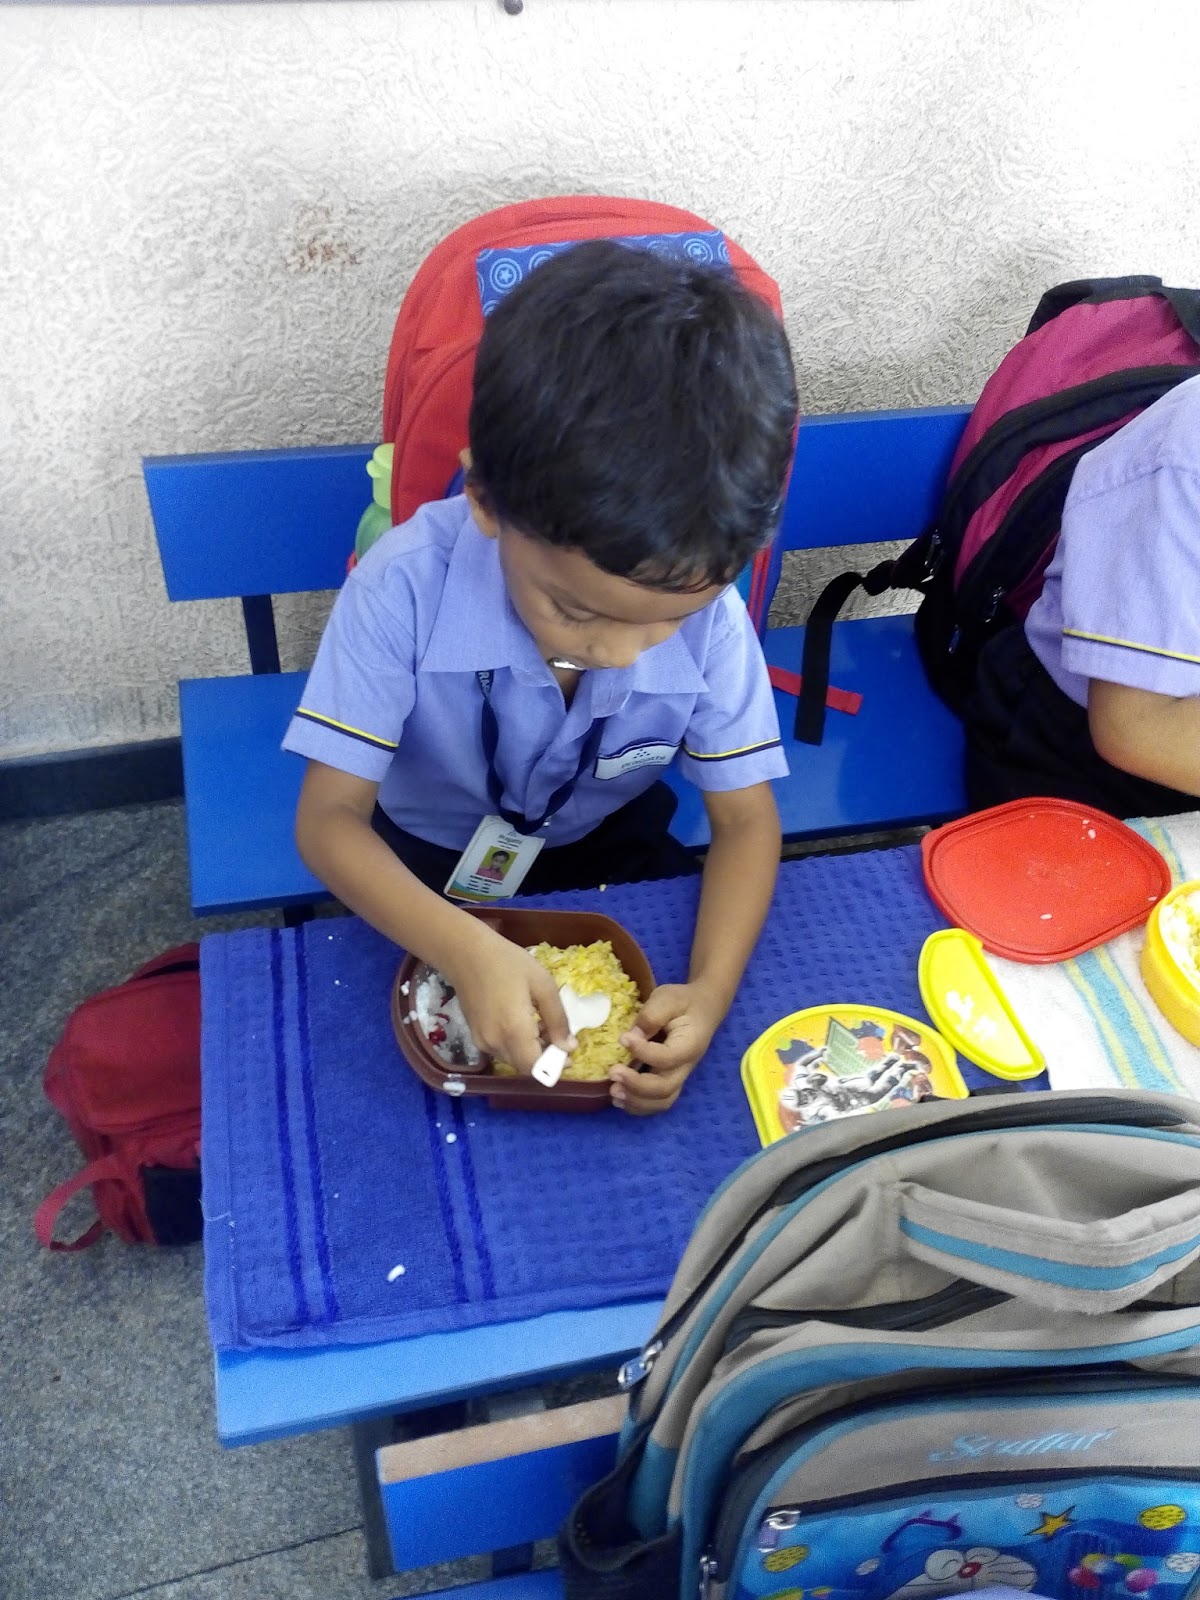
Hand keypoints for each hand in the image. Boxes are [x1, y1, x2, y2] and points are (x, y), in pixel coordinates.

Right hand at [443, 928, 572, 1074]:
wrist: (465, 953)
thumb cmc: (508, 962)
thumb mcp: (543, 984)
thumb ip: (558, 1019)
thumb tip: (569, 1047)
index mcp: (514, 1030)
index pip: (535, 1067)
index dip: (554, 1067)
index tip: (568, 1054)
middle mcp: (495, 1042)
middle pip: (524, 1066)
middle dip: (545, 1057)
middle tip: (559, 1035)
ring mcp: (482, 1041)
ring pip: (513, 1059)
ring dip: (531, 1051)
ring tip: (542, 1023)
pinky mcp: (475, 1036)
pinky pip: (501, 1050)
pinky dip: (516, 1044)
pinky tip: (523, 1022)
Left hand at [609, 982, 724, 1114]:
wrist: (702, 1010)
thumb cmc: (684, 1002)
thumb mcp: (669, 998)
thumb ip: (652, 1014)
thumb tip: (632, 1035)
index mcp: (689, 1045)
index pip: (667, 1057)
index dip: (643, 1052)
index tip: (622, 1038)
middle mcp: (685, 1067)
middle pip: (664, 1088)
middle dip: (636, 1085)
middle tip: (612, 1073)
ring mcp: (678, 1077)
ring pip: (661, 1101)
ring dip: (636, 1101)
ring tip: (613, 1092)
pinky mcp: (669, 1080)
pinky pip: (657, 1102)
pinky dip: (638, 1105)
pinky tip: (619, 1098)